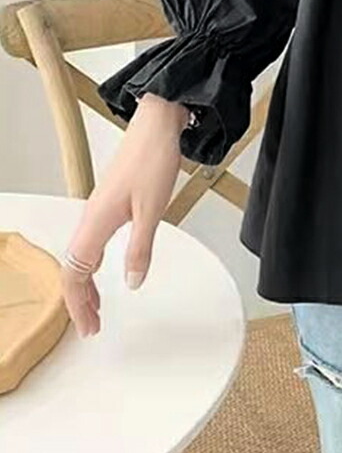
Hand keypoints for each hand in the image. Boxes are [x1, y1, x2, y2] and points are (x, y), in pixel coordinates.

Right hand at [61, 93, 186, 337]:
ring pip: (80, 255)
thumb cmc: (154, 160)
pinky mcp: (109, 202)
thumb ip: (141, 248)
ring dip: (86, 283)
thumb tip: (131, 282)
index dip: (79, 305)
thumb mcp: (152, 210)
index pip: (75, 275)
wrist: (157, 124)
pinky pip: (92, 242)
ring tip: (98, 305)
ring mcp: (98, 209)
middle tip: (93, 325)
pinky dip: (94, 263)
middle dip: (79, 300)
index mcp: (95, 223)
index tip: (90, 328)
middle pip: (72, 269)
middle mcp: (90, 217)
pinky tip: (108, 267)